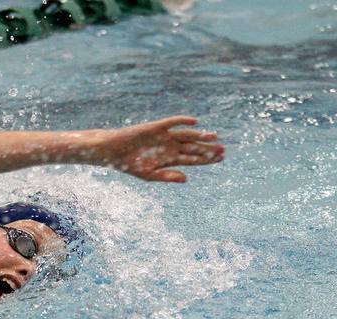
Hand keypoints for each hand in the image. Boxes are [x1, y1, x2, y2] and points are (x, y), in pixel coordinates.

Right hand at [96, 116, 224, 182]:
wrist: (113, 152)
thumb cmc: (129, 165)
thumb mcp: (149, 175)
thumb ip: (168, 176)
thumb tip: (186, 179)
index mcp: (169, 159)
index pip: (192, 158)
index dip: (206, 159)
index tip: (220, 158)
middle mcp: (170, 146)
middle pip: (193, 147)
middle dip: (207, 148)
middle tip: (223, 150)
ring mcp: (164, 136)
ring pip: (186, 135)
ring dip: (200, 135)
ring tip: (214, 135)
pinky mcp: (156, 127)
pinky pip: (172, 122)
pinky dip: (183, 121)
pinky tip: (195, 122)